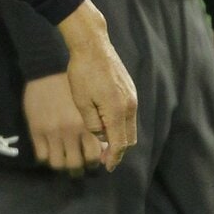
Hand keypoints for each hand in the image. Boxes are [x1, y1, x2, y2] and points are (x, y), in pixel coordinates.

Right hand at [23, 72, 107, 173]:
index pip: (94, 156)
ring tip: (65, 160)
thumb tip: (102, 146)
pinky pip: (42, 156)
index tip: (95, 160)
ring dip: (63, 166)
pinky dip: (47, 158)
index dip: (96, 162)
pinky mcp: (36, 130)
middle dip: (80, 168)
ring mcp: (52, 132)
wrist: (48, 69)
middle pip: (77, 164)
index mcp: (86, 124)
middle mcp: (70, 131)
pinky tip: (51, 151)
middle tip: (80, 164)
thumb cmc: (73, 84)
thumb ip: (97, 125)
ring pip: (58, 164)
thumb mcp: (91, 103)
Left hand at [55, 0, 138, 168]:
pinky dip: (121, 125)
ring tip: (104, 144)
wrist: (92, 45)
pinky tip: (106, 125)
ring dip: (119, 138)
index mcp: (117, 111)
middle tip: (104, 159)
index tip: (106, 167)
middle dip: (118, 151)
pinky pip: (129, 115)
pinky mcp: (130, 90)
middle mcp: (130, 106)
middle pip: (129, 139)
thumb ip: (92, 124)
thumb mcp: (81, 102)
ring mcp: (132, 97)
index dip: (113, 158)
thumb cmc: (82, 73)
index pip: (119, 144)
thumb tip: (101, 137)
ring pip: (130, 127)